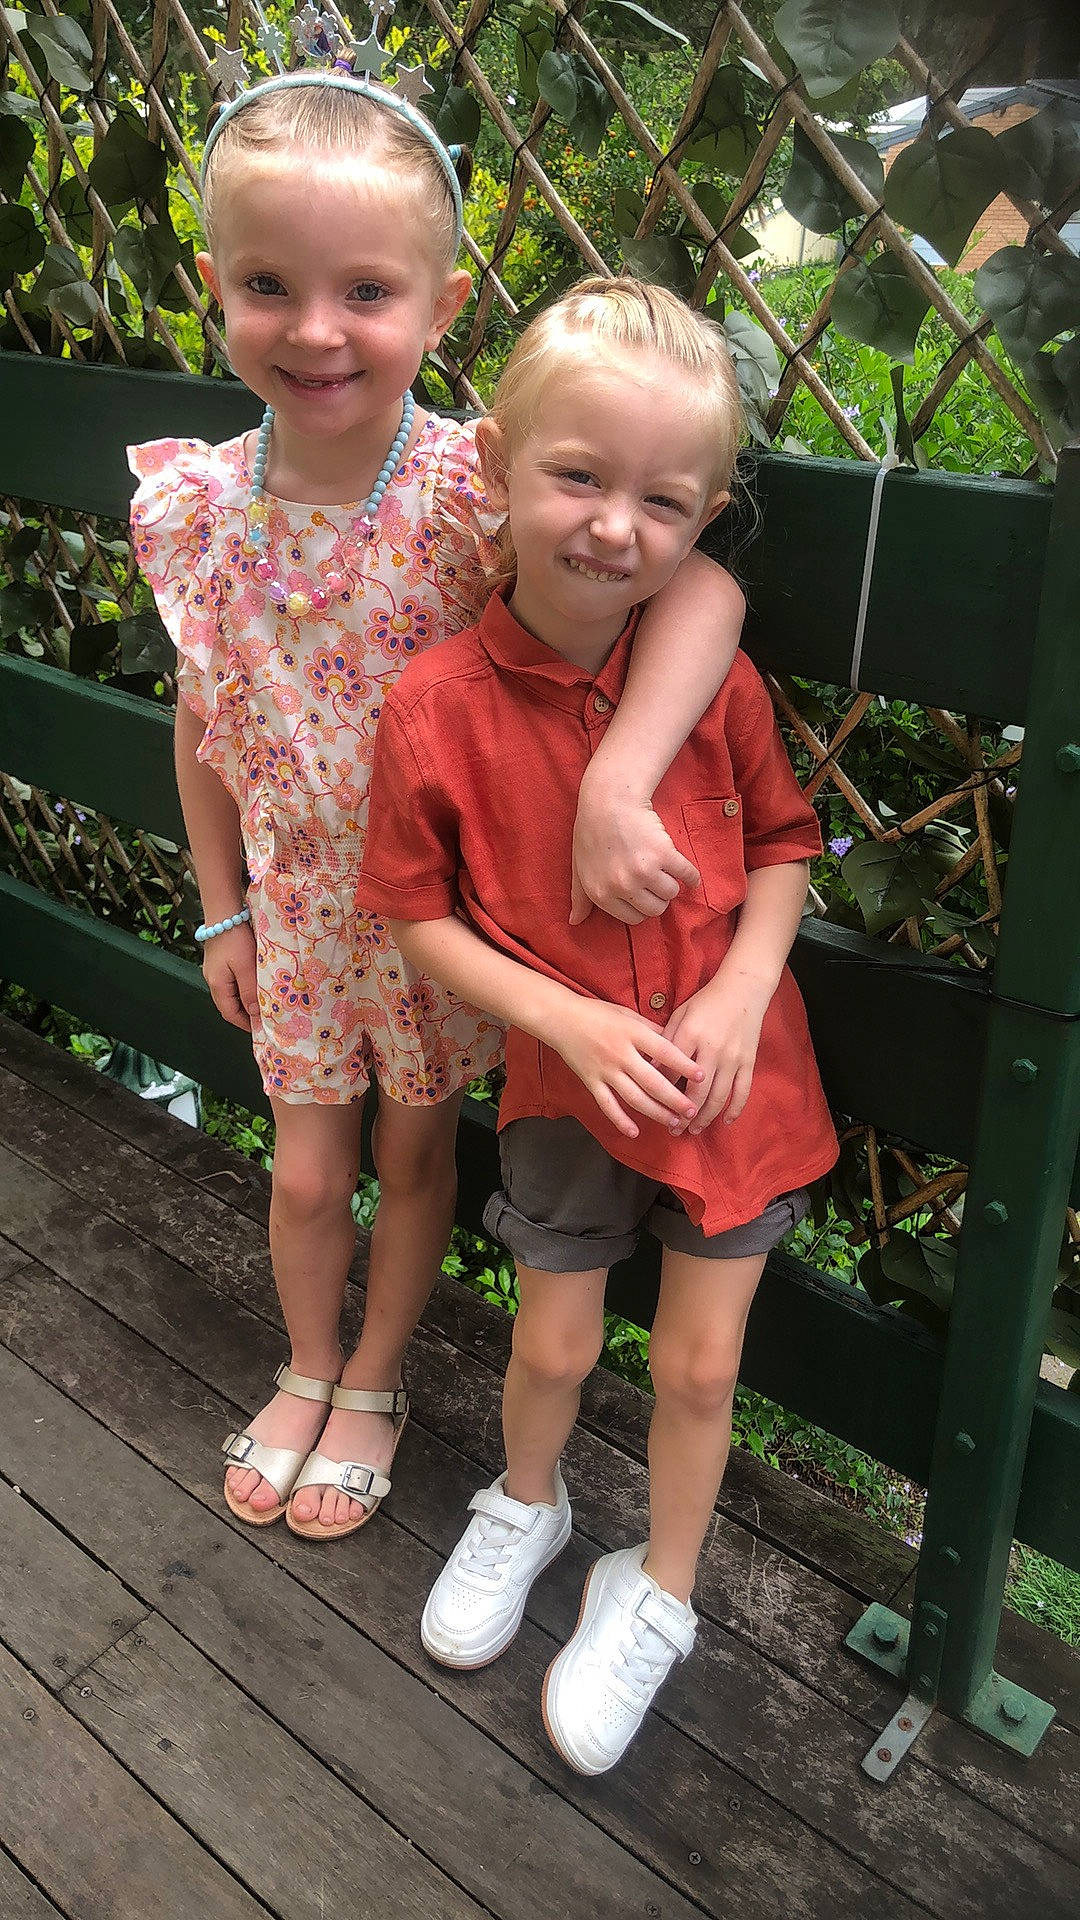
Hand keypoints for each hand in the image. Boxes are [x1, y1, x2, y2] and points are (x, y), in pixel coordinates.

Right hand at [202, 921, 259, 1033]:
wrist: (225, 912)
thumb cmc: (236, 939)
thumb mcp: (246, 968)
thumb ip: (250, 992)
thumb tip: (256, 1015)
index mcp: (217, 985)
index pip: (230, 1014)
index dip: (245, 1024)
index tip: (261, 1030)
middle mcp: (213, 980)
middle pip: (229, 1005)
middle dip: (246, 1015)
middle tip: (265, 1019)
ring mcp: (215, 970)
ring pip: (231, 993)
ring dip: (245, 1001)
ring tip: (263, 1005)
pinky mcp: (220, 960)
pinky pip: (232, 981)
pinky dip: (243, 988)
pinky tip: (255, 985)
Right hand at [554, 998, 703, 1138]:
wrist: (561, 1018)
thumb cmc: (598, 1013)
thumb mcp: (629, 1014)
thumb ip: (652, 1030)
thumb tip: (677, 1042)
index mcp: (633, 1033)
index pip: (664, 1051)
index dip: (683, 1065)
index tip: (702, 1077)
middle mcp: (620, 1054)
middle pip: (652, 1082)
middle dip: (674, 1099)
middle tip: (692, 1111)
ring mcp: (605, 1070)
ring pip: (634, 1097)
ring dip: (656, 1112)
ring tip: (673, 1122)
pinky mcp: (591, 1081)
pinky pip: (607, 1105)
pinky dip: (620, 1120)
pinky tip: (634, 1132)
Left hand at [571, 795, 699, 925]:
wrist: (608, 800)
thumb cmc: (591, 832)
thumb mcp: (578, 867)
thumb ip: (579, 897)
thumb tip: (575, 921)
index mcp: (602, 894)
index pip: (633, 918)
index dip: (640, 907)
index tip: (643, 895)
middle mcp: (623, 886)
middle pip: (655, 909)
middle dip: (658, 898)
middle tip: (654, 882)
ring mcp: (644, 871)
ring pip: (670, 893)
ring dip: (671, 883)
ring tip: (664, 870)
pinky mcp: (663, 854)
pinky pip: (686, 875)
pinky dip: (692, 877)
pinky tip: (691, 877)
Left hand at [663, 975, 770, 1133]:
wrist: (742, 989)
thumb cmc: (705, 1002)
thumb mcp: (679, 1015)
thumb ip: (665, 1041)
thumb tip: (649, 1068)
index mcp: (690, 1035)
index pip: (671, 1071)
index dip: (660, 1092)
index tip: (652, 1107)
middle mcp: (712, 1050)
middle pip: (695, 1092)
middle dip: (683, 1115)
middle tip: (673, 1129)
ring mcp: (733, 1058)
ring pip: (718, 1097)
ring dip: (705, 1117)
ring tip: (694, 1130)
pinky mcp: (749, 1061)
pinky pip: (743, 1091)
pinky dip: (735, 1109)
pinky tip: (725, 1121)